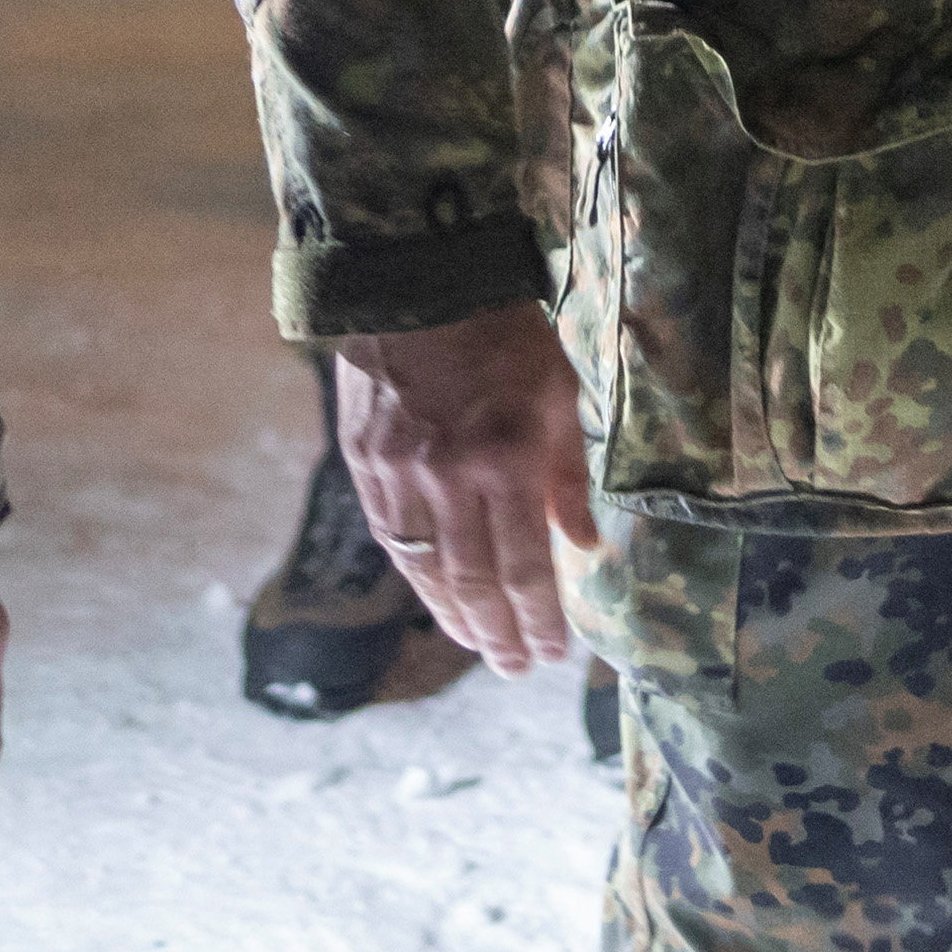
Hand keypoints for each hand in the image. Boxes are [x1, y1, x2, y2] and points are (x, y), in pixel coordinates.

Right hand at [336, 301, 599, 674]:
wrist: (418, 282)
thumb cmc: (505, 333)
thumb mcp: (558, 391)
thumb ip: (570, 474)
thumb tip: (586, 545)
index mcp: (506, 457)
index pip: (526, 562)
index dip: (540, 616)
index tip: (554, 651)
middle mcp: (450, 478)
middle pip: (475, 581)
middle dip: (500, 633)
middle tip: (517, 668)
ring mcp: (400, 476)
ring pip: (428, 571)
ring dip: (457, 618)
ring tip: (481, 648)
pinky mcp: (365, 467)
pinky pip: (394, 541)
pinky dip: (420, 579)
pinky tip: (437, 598)